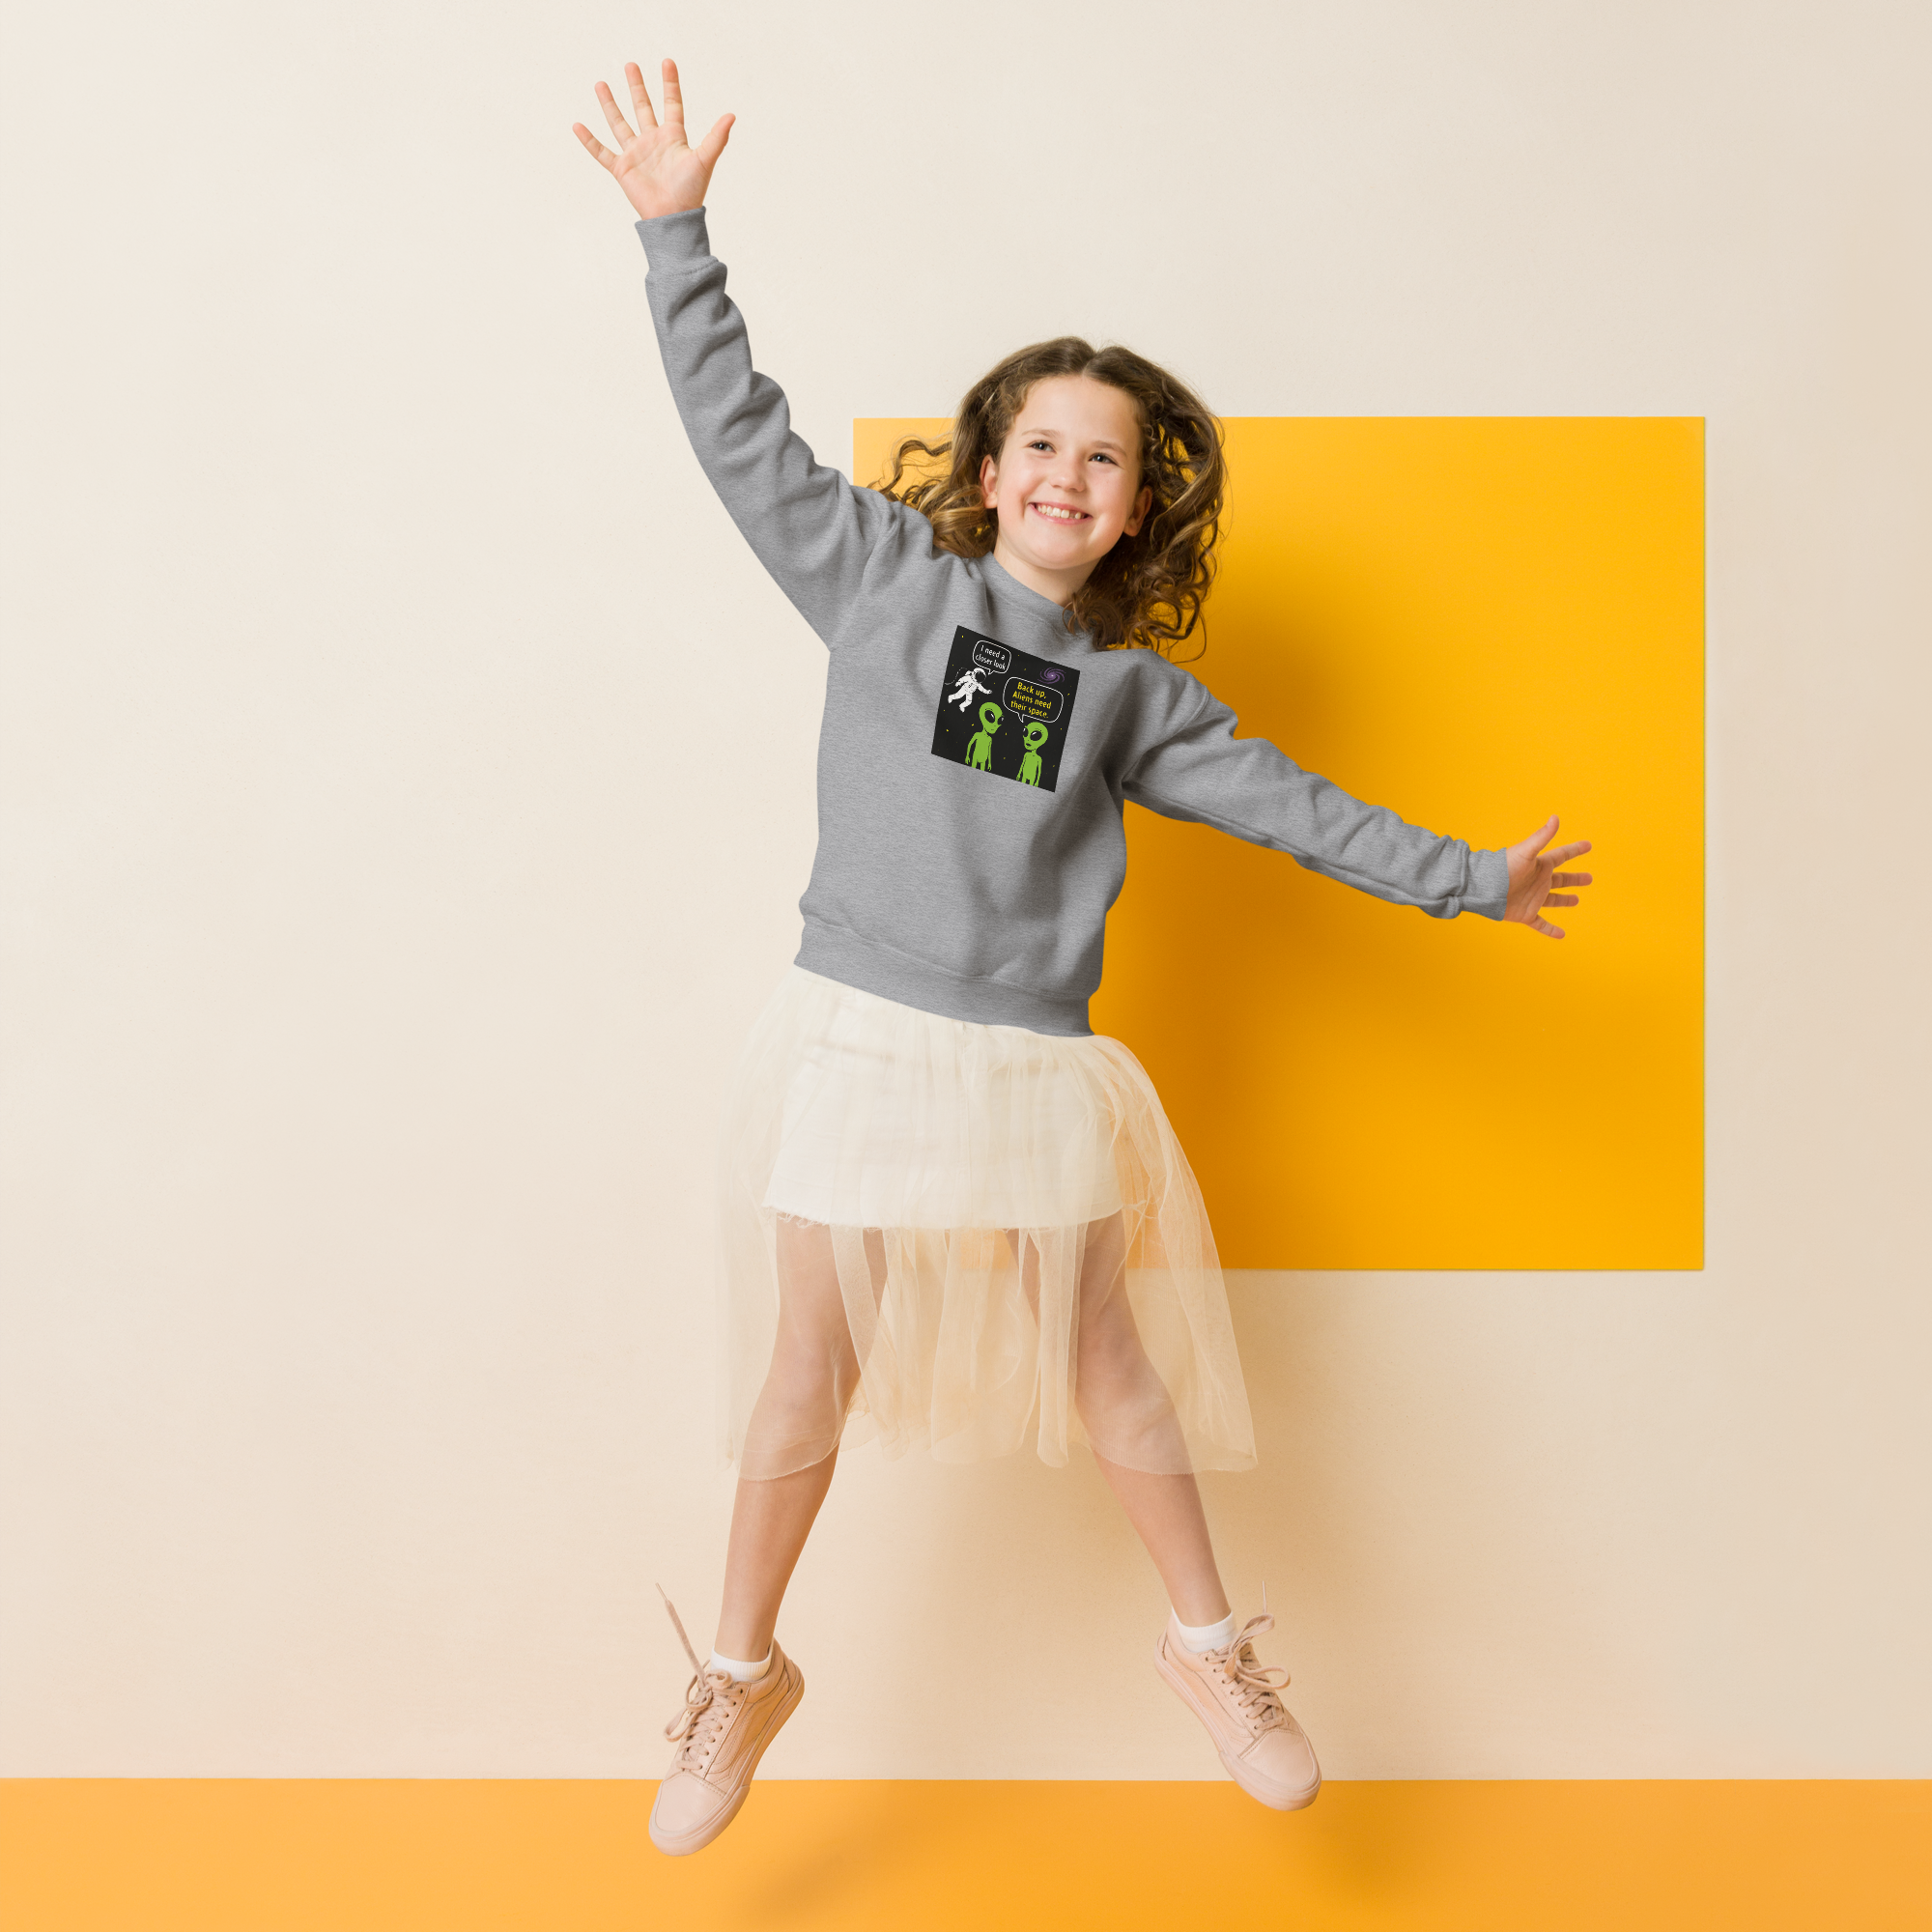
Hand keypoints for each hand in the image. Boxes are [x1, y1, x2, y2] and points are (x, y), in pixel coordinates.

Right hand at [571, 58, 733, 223]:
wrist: (673, 217)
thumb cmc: (691, 192)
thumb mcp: (705, 160)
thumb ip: (716, 137)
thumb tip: (732, 115)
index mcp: (673, 137)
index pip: (671, 104)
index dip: (670, 84)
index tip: (667, 62)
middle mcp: (653, 142)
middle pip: (643, 108)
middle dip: (637, 87)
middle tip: (631, 65)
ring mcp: (636, 154)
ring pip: (619, 123)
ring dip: (610, 104)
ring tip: (601, 84)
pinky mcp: (622, 169)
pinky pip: (602, 152)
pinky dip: (589, 140)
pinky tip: (577, 125)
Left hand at [1504, 814, 1593, 937]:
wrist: (1483, 889)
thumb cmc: (1502, 868)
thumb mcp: (1525, 852)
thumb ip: (1541, 836)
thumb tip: (1556, 817)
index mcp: (1540, 865)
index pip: (1562, 855)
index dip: (1575, 850)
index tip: (1588, 845)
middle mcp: (1538, 881)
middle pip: (1561, 879)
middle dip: (1575, 879)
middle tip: (1589, 878)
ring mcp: (1533, 898)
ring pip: (1553, 900)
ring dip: (1565, 900)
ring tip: (1576, 900)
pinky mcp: (1526, 914)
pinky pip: (1541, 923)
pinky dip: (1551, 930)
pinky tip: (1561, 935)